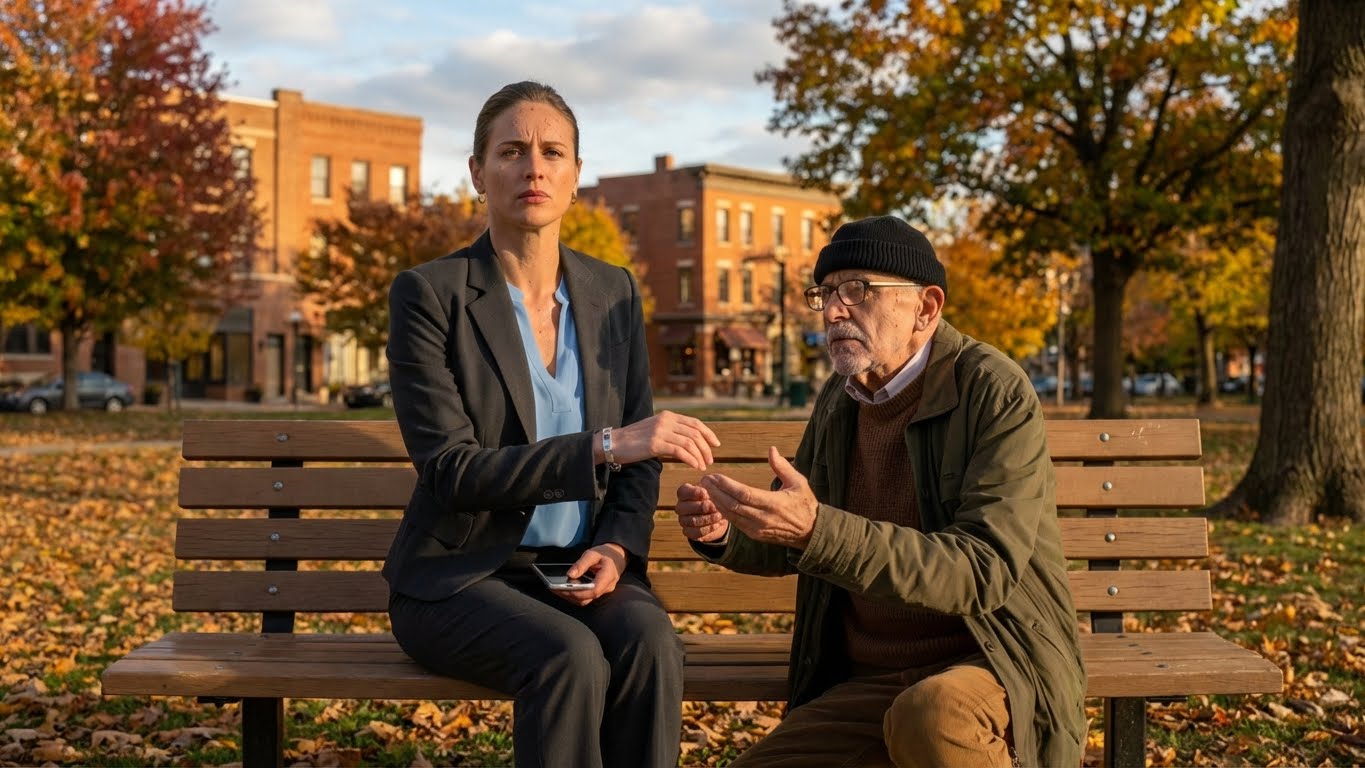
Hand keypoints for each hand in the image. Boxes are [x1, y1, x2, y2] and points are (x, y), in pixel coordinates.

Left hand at [554, 543, 626, 605]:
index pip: (595, 590)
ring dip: (570, 597)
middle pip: (588, 598)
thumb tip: (569, 575)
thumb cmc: (605, 553)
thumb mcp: (593, 553)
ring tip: (556, 589)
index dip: (579, 592)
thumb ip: (581, 564)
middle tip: (554, 588)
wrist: (617, 556)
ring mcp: (603, 592)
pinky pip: (586, 598)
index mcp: (608, 576)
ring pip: (586, 600)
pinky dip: (574, 595)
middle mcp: (607, 587)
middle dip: (570, 595)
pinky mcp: (597, 592)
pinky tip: (564, 589)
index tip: (564, 588)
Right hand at [608, 410, 720, 470]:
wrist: (613, 443)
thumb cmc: (633, 441)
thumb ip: (670, 432)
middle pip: (695, 433)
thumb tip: (688, 441)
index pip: (695, 423)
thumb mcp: (654, 430)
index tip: (716, 444)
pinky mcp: (655, 443)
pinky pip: (680, 451)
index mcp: (668, 416)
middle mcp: (666, 421)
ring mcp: (661, 431)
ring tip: (703, 466)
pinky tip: (695, 466)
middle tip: (711, 460)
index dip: (708, 433)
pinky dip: (691, 460)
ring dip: (700, 456)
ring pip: (690, 443)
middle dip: (706, 448)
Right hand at [675, 483, 729, 542]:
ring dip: (707, 519)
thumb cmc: (714, 499)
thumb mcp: (714, 492)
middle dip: (701, 507)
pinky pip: (695, 532)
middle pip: (684, 507)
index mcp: (685, 494)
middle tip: (714, 507)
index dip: (693, 493)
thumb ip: (711, 490)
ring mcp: (683, 520)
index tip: (706, 494)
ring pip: (692, 521)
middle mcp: (681, 507)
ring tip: (719, 516)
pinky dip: (708, 529)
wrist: (718, 515)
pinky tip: (717, 524)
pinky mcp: (688, 532)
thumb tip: (710, 492)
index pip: (682, 492)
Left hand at [699, 447, 817, 548]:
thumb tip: (771, 450)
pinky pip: (734, 523)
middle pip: (733, 505)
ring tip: (706, 489)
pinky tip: (716, 501)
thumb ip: (782, 466)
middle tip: (704, 480)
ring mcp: (758, 529)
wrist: (810, 532)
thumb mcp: (798, 482)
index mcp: (774, 503)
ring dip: (716, 502)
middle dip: (715, 492)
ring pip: (731, 515)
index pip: (744, 494)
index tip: (714, 476)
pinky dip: (723, 511)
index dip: (726, 485)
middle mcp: (763, 518)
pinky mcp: (755, 535)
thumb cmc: (804, 503)